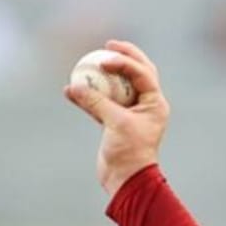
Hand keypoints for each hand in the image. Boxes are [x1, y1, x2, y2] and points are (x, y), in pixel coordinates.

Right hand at [63, 40, 168, 196]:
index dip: (124, 61)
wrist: (127, 179)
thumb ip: (95, 102)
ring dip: (100, 77)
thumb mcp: (114, 123)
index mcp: (155, 103)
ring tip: (86, 63)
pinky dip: (87, 98)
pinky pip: (100, 104)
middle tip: (107, 45)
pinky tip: (69, 91)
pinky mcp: (115, 124)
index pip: (142, 73)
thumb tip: (72, 86)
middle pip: (136, 73)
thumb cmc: (129, 152)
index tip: (104, 57)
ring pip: (116, 87)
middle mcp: (146, 106)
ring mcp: (130, 114)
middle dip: (123, 57)